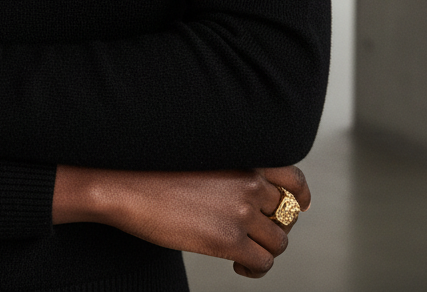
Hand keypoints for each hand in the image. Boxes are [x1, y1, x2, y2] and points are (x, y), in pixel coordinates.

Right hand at [53, 164, 309, 278]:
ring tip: (245, 253)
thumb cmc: (155, 169)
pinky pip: (262, 263)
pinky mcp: (227, 241)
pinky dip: (255, 269)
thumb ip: (232, 171)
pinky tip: (238, 266)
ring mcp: (241, 213)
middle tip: (256, 233)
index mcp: (244, 158)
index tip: (299, 205)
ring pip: (278, 242)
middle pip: (286, 214)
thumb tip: (248, 193)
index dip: (300, 196)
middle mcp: (249, 182)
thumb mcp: (203, 157)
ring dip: (265, 250)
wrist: (126, 185)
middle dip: (274, 226)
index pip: (292, 178)